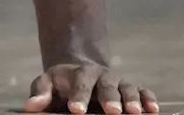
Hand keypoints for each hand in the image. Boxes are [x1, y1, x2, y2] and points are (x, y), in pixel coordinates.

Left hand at [27, 63, 158, 113]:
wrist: (80, 73)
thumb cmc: (61, 84)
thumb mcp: (46, 84)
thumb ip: (40, 93)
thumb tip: (31, 107)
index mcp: (80, 73)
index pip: (79, 84)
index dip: (79, 97)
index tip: (76, 110)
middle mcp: (102, 76)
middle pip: (107, 85)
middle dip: (110, 98)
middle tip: (112, 112)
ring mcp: (120, 83)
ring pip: (128, 88)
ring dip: (132, 100)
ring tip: (133, 113)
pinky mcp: (133, 90)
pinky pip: (144, 92)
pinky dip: (149, 99)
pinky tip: (152, 110)